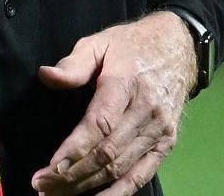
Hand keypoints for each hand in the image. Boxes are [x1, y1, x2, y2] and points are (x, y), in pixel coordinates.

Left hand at [32, 12, 196, 194]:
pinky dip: (119, 193)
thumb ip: (73, 64)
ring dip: (87, 185)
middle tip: (42, 185)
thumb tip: (46, 76)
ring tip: (57, 193)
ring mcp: (160, 128)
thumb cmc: (132, 47)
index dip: (75, 149)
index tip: (50, 167)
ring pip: (120, 167)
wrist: (180, 47)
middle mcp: (147, 109)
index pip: (100, 124)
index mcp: (126, 82)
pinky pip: (142, 174)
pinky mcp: (167, 142)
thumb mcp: (100, 43)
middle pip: (107, 152)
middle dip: (72, 174)